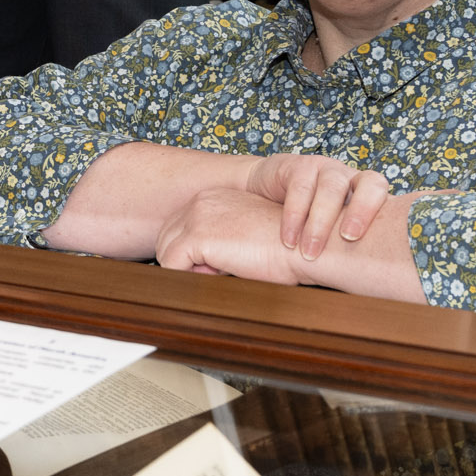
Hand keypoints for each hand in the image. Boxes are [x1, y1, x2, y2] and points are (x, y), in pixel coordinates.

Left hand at [156, 188, 310, 283]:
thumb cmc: (287, 250)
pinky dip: (192, 278)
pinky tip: (224, 271)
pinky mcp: (197, 235)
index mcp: (213, 197)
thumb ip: (218, 242)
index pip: (178, 229)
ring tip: (227, 269)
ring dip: (190, 270)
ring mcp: (197, 215)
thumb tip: (195, 264)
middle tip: (224, 269)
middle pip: (166, 239)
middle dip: (187, 262)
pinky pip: (171, 266)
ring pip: (165, 253)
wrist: (310, 247)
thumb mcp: (244, 238)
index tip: (224, 262)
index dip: (194, 255)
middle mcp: (201, 200)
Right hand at [242, 154, 395, 258]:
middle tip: (348, 239)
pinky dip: (294, 216)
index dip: (377, 211)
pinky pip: (301, 187)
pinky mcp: (299, 166)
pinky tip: (288, 239)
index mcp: (367, 194)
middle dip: (360, 212)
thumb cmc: (306, 223)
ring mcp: (326, 169)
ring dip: (321, 222)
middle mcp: (351, 179)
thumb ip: (349, 248)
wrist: (261, 195)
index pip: (383, 192)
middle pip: (368, 184)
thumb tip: (370, 282)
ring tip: (309, 251)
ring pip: (332, 188)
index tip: (361, 238)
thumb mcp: (332, 233)